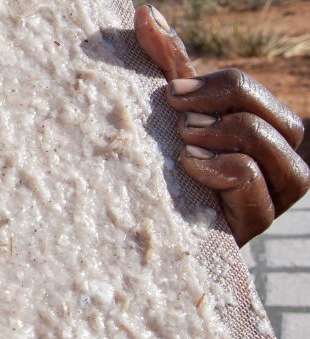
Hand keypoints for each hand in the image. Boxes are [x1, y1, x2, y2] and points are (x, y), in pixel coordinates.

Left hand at [135, 5, 308, 245]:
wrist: (144, 231)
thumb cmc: (160, 166)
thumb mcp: (167, 113)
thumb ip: (164, 64)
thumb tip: (143, 11)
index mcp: (264, 126)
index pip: (248, 90)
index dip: (213, 86)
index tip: (170, 96)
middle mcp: (281, 157)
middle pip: (267, 113)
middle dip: (219, 111)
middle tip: (178, 123)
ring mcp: (275, 192)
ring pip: (270, 146)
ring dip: (223, 138)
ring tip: (185, 148)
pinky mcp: (257, 221)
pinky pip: (253, 181)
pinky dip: (222, 169)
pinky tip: (191, 168)